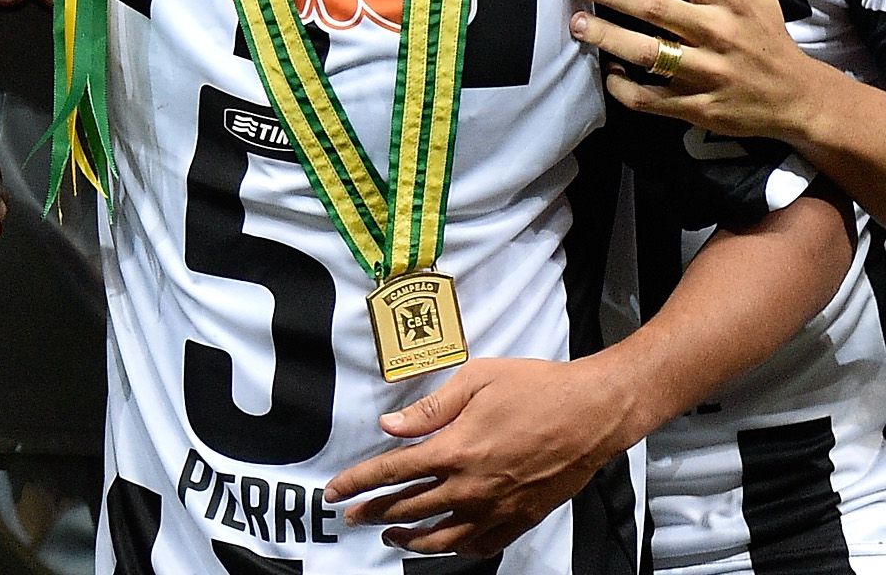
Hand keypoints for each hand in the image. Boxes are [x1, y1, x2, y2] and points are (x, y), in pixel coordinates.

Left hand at [326, 355, 640, 557]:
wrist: (594, 411)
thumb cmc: (536, 388)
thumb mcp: (476, 381)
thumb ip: (429, 409)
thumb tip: (389, 425)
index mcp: (455, 450)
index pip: (391, 473)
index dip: (357, 484)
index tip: (334, 492)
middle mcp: (472, 486)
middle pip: (409, 508)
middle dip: (374, 513)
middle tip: (352, 516)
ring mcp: (499, 507)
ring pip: (443, 536)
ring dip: (410, 538)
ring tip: (389, 535)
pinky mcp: (523, 517)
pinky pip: (483, 544)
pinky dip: (458, 548)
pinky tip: (446, 543)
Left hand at [571, 0, 827, 141]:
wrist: (796, 97)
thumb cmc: (765, 33)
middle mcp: (720, 32)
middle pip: (656, 7)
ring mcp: (709, 72)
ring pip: (649, 53)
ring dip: (609, 38)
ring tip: (578, 24)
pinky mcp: (699, 106)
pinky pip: (651, 98)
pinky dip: (623, 87)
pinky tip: (608, 72)